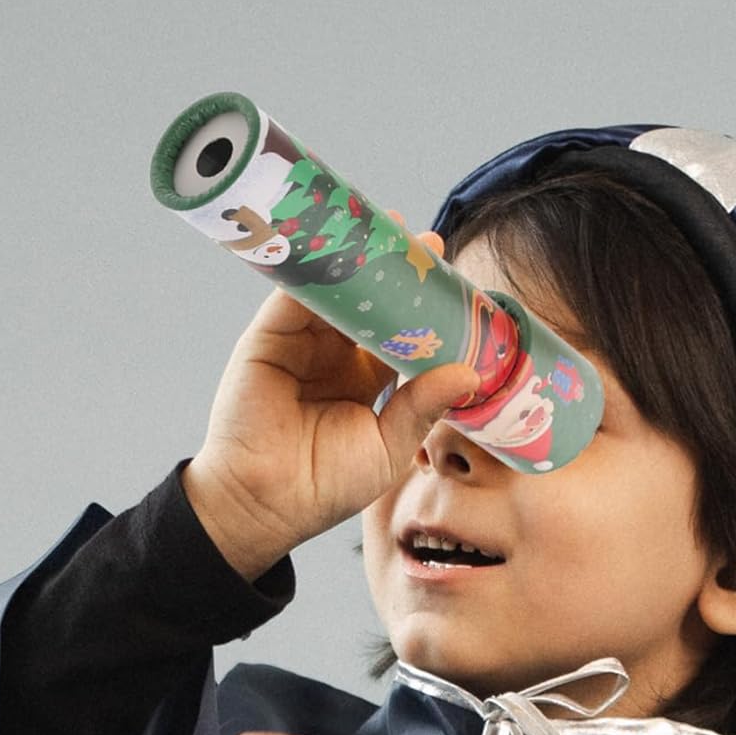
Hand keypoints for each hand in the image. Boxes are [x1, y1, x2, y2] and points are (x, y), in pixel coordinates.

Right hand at [184, 220, 479, 579]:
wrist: (265, 502)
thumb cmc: (326, 485)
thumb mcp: (388, 446)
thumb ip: (422, 406)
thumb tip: (470, 374)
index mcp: (364, 380)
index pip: (399, 333)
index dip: (423, 309)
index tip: (451, 284)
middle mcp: (333, 355)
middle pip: (369, 304)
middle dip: (395, 274)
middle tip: (427, 244)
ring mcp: (300, 343)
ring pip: (336, 292)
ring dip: (360, 262)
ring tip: (391, 232)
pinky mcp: (269, 337)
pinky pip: (295, 295)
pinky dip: (319, 271)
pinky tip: (343, 250)